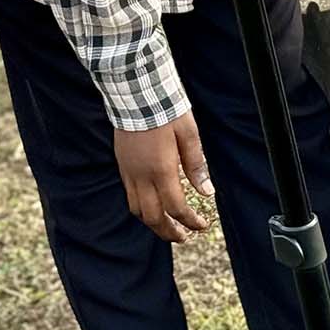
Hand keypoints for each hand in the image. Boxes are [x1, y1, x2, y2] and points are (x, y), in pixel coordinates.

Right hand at [114, 113, 211, 243]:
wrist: (136, 92)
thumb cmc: (165, 110)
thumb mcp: (188, 134)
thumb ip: (196, 165)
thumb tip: (207, 192)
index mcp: (161, 170)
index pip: (176, 208)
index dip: (190, 221)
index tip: (202, 225)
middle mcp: (142, 176)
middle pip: (153, 217)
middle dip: (169, 232)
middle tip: (184, 236)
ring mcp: (129, 172)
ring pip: (137, 210)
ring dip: (153, 223)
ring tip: (167, 226)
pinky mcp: (122, 165)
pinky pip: (129, 196)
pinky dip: (141, 208)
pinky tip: (152, 204)